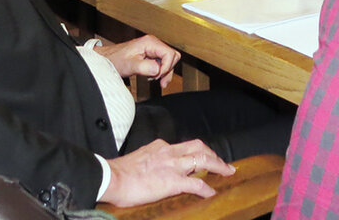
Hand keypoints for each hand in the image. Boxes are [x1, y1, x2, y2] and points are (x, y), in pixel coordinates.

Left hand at [93, 35, 180, 87]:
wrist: (108, 59)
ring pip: (170, 60)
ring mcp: (153, 48)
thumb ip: (144, 67)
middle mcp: (153, 43)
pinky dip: (161, 71)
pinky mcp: (152, 54)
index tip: (157, 76)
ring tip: (154, 79)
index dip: (166, 67)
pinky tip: (153, 76)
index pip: (170, 54)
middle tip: (158, 79)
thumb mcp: (129, 65)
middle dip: (168, 69)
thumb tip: (158, 70)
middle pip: (173, 56)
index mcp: (150, 42)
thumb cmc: (115, 60)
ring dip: (165, 72)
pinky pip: (164, 62)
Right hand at [100, 139, 234, 206]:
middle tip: (222, 162)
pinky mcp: (172, 182)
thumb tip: (152, 169)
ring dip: (218, 165)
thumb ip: (150, 161)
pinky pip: (196, 184)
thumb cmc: (119, 173)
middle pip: (199, 147)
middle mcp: (169, 152)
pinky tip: (211, 193)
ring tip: (227, 172)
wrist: (111, 178)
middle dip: (213, 154)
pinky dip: (206, 188)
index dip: (196, 151)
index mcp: (160, 147)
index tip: (201, 156)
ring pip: (203, 160)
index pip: (183, 146)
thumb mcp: (138, 160)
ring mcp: (172, 166)